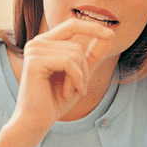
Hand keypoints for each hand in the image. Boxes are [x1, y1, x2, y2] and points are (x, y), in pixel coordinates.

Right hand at [12, 18, 113, 138]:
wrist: (36, 121)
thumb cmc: (55, 99)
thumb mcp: (80, 75)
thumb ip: (92, 55)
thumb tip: (109, 34)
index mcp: (45, 43)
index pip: (71, 25)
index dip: (92, 27)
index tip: (112, 33)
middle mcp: (37, 43)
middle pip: (76, 44)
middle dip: (84, 68)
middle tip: (80, 87)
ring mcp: (34, 51)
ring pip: (74, 54)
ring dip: (80, 76)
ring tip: (72, 91)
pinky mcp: (35, 61)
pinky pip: (68, 62)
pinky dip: (75, 79)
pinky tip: (69, 92)